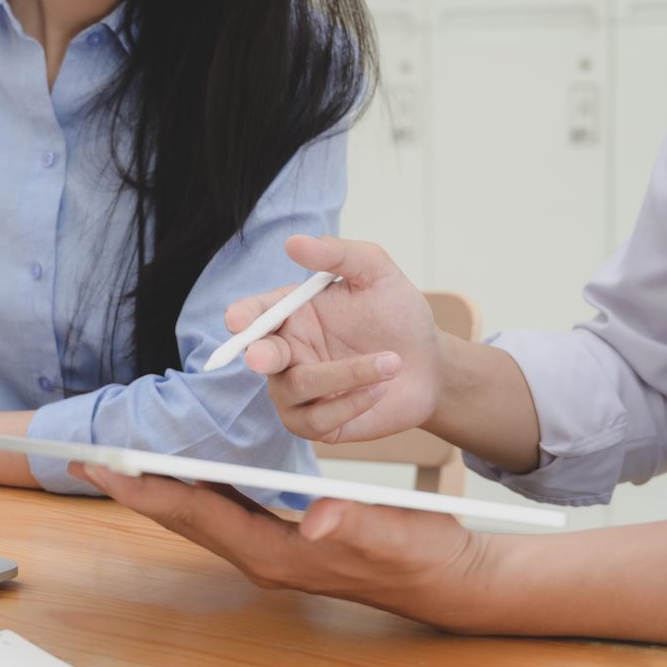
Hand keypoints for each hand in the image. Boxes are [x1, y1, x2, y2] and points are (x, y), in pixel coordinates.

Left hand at [70, 463, 484, 628]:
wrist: (442, 580)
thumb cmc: (418, 556)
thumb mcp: (393, 536)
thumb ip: (353, 526)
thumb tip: (317, 520)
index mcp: (276, 553)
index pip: (197, 513)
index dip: (146, 488)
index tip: (104, 466)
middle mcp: (260, 554)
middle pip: (181, 515)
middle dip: (132, 486)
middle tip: (85, 457)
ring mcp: (265, 549)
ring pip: (195, 514)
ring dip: (153, 487)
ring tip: (116, 461)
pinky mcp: (276, 538)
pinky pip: (218, 510)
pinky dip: (188, 487)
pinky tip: (180, 468)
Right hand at [227, 234, 444, 442]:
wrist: (430, 365)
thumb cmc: (398, 316)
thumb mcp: (376, 273)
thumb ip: (339, 254)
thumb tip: (294, 242)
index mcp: (291, 314)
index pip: (254, 315)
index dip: (241, 317)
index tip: (237, 321)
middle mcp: (287, 354)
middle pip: (259, 356)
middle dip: (260, 356)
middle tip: (264, 357)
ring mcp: (298, 392)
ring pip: (296, 389)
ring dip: (344, 375)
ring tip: (391, 362)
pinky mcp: (317, 423)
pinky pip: (317, 421)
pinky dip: (350, 403)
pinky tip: (380, 388)